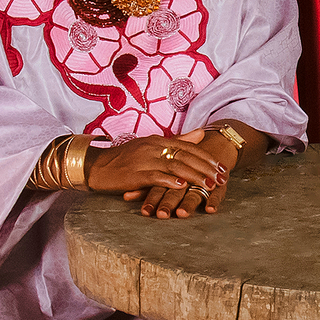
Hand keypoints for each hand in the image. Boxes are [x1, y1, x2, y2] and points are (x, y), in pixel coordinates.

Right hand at [91, 131, 227, 215]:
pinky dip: (169, 181)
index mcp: (158, 140)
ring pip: (175, 166)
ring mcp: (144, 159)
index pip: (189, 147)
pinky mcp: (135, 173)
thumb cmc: (125, 159)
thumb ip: (177, 141)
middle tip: (223, 178)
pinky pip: (155, 176)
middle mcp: (153, 147)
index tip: (223, 168)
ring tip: (209, 185)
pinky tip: (182, 187)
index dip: (207, 158)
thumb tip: (201, 133)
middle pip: (186, 156)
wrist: (97, 166)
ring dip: (194, 176)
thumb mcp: (152, 146)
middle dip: (207, 168)